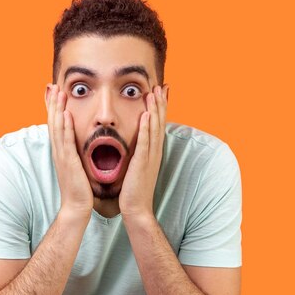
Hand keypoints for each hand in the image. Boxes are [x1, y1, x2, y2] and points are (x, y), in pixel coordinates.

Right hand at [46, 84, 93, 217]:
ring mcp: (62, 155)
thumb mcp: (76, 166)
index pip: (55, 125)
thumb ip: (75, 153)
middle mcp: (58, 151)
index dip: (53, 108)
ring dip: (57, 109)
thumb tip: (77, 143)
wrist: (76, 206)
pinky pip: (65, 140)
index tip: (54, 92)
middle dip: (52, 103)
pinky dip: (64, 126)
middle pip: (53, 121)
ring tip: (58, 92)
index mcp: (61, 151)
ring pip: (57, 127)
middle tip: (52, 85)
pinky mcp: (68, 161)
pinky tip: (65, 114)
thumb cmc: (79, 188)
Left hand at [119, 85, 167, 220]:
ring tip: (154, 93)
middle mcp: (154, 152)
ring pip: (153, 129)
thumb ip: (138, 153)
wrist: (136, 209)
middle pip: (159, 123)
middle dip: (160, 103)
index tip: (160, 91)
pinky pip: (144, 143)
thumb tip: (136, 143)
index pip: (157, 125)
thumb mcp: (137, 167)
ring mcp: (150, 157)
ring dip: (155, 110)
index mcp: (153, 152)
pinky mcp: (142, 164)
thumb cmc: (133, 189)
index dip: (159, 108)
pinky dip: (146, 128)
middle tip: (160, 85)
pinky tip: (145, 115)